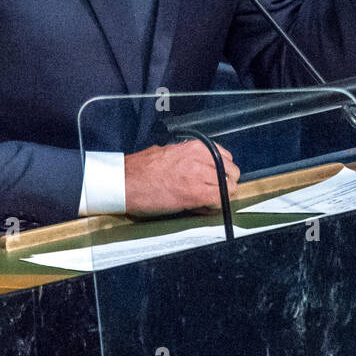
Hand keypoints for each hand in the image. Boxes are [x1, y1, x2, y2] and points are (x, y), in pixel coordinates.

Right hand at [123, 140, 239, 215]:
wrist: (124, 182)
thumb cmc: (140, 169)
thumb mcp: (168, 151)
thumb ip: (187, 156)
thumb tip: (198, 164)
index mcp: (196, 147)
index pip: (226, 157)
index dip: (222, 171)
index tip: (216, 179)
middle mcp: (201, 158)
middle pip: (232, 172)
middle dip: (225, 184)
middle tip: (213, 193)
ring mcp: (200, 176)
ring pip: (229, 188)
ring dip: (220, 197)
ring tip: (203, 203)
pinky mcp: (195, 194)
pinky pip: (218, 202)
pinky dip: (213, 208)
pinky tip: (199, 209)